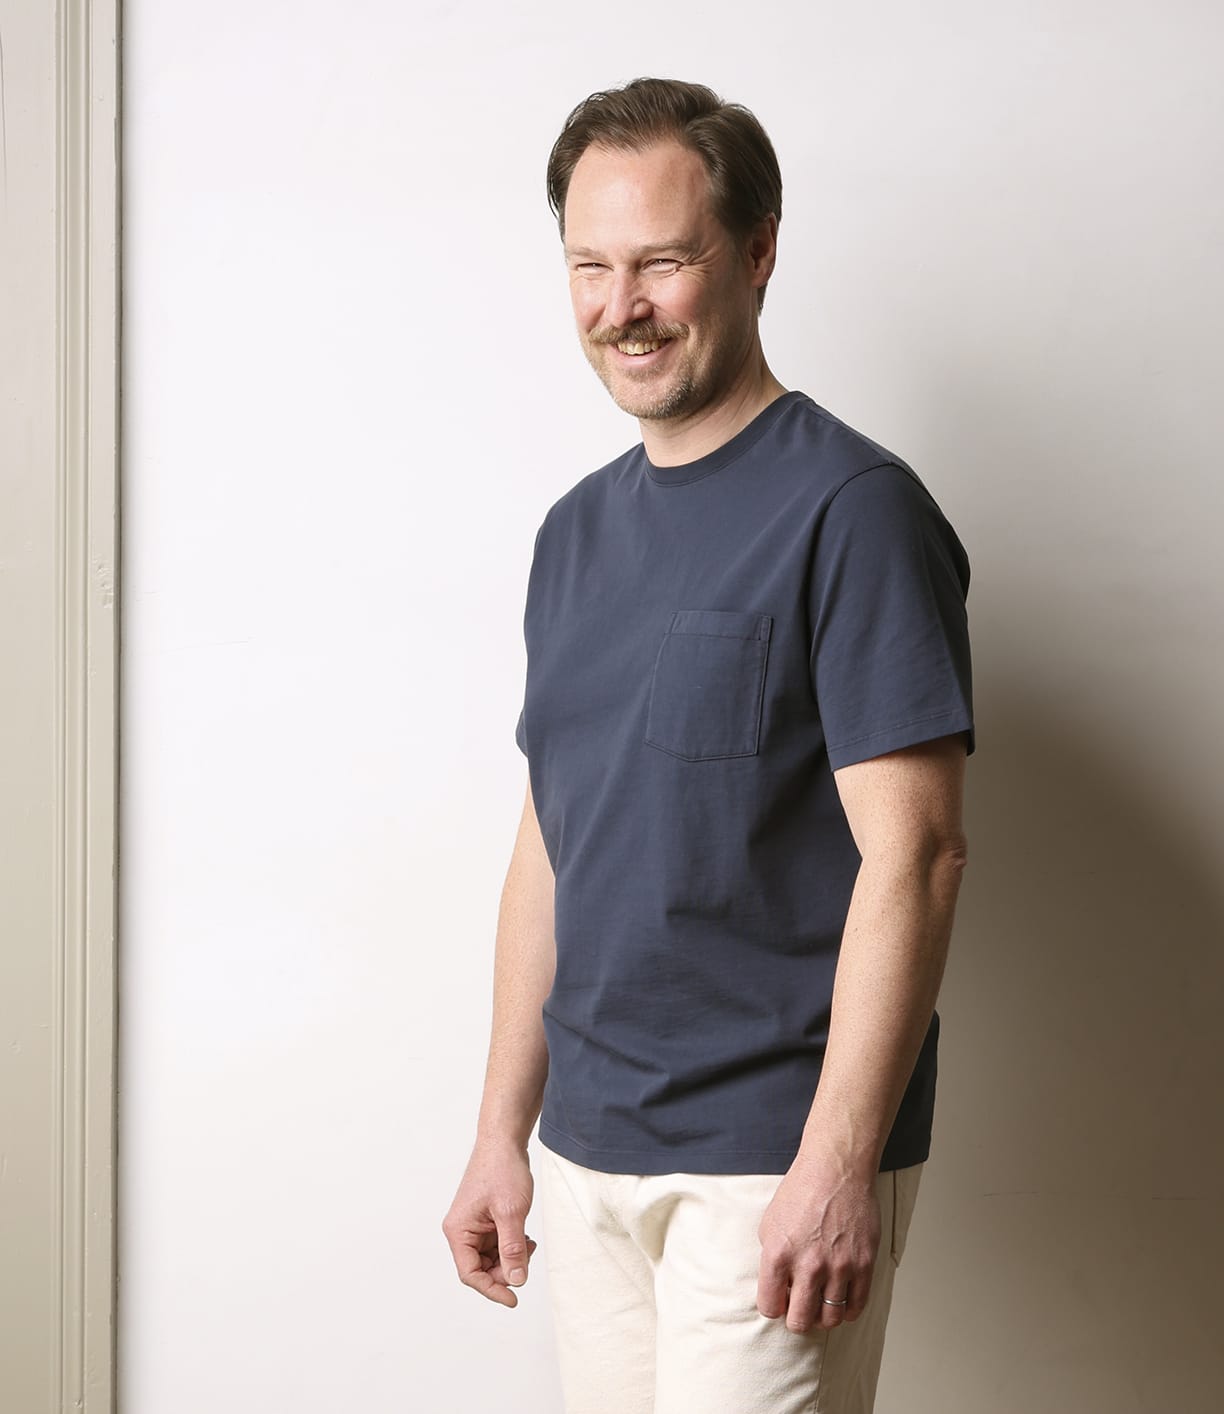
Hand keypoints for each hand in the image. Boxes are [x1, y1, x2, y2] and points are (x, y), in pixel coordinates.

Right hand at [442, 1142, 537, 1307]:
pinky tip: (525, 1237)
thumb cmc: (502, 1170)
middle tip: (526, 1260)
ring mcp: (474, 1225)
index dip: (491, 1289)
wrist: (504, 1140)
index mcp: (458, 1230)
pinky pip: (497, 1244)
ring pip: (491, 1257)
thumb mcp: (511, 1212)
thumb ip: (512, 1249)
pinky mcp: (485, 1219)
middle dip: (505, 1270)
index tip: (513, 1298)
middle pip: (480, 1268)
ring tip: (528, 1244)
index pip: (470, 1274)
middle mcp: (462, 1230)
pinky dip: (512, 1246)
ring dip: (510, 1257)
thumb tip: (516, 1280)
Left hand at [756, 1157, 880, 1332]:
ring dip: (823, 1316)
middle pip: (800, 1321)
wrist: (836, 1170)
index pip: (769, 1307)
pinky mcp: (864, 1264)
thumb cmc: (801, 1192)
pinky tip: (841, 1299)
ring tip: (820, 1303)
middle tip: (799, 1308)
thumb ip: (771, 1261)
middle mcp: (808, 1265)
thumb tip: (778, 1290)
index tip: (779, 1301)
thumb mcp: (769, 1224)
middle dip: (797, 1319)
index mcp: (778, 1255)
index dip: (773, 1307)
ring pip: (830, 1319)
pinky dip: (847, 1310)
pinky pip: (856, 1306)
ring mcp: (839, 1266)